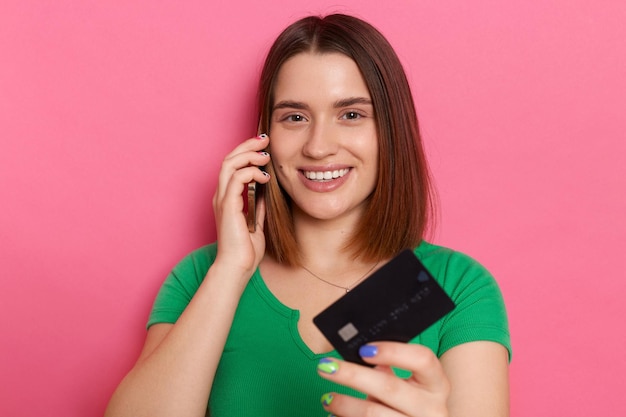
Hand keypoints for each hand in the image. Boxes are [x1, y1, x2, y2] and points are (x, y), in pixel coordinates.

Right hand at [212, 134, 270, 277]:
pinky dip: (251, 172)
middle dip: (247, 146)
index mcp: (227, 199)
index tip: (264, 147)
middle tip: (264, 140)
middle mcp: (221, 195)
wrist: (237, 267)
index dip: (246, 152)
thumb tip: (266, 192)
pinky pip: (237, 179)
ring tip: (266, 156)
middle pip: (229, 159)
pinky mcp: (228, 206)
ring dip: (249, 155)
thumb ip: (258, 206)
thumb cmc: (246, 251)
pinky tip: (265, 177)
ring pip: (230, 164)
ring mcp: (222, 200)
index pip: (233, 166)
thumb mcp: (256, 223)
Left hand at [317, 342, 449, 416]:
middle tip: (326, 367)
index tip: (363, 349)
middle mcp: (433, 409)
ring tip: (327, 398)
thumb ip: (390, 371)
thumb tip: (362, 354)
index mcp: (437, 384)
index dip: (392, 351)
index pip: (422, 359)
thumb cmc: (411, 406)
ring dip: (345, 404)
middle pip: (389, 387)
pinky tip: (336, 415)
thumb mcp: (409, 387)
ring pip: (374, 414)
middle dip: (352, 375)